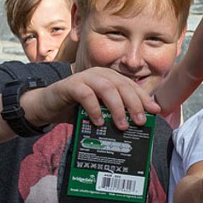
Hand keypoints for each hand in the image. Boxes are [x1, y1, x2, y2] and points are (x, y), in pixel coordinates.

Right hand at [21, 67, 159, 131]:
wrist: (48, 106)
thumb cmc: (77, 109)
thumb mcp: (100, 111)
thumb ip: (114, 113)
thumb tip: (137, 127)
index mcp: (110, 78)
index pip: (131, 87)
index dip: (144, 98)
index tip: (154, 111)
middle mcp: (99, 74)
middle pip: (122, 86)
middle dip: (134, 104)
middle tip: (140, 121)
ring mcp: (84, 78)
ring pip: (107, 88)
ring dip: (117, 107)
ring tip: (122, 125)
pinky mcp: (70, 85)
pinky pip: (86, 94)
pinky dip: (94, 108)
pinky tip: (98, 122)